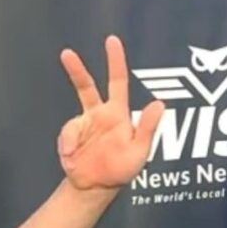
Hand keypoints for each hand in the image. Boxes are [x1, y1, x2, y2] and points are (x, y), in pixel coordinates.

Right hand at [57, 36, 164, 191]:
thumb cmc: (122, 168)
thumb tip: (159, 103)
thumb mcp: (140, 151)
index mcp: (118, 113)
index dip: (115, 60)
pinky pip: (67, 135)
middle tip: (67, 53)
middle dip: (76, 69)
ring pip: (70, 123)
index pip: (117, 81)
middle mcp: (99, 114)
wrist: (96, 187)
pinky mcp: (70, 136)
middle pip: (86, 86)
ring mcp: (83, 125)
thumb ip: (146, 128)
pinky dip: (68, 145)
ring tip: (74, 154)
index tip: (111, 40)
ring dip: (71, 133)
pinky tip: (73, 158)